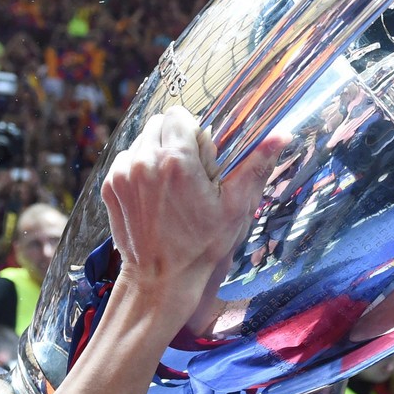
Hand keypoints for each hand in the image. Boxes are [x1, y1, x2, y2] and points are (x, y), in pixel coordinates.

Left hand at [101, 107, 286, 289]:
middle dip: (175, 139)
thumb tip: (282, 135)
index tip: (201, 158)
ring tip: (170, 187)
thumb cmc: (202, 246)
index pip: (179, 114)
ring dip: (156, 153)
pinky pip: (126, 161)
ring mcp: (123, 174)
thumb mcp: (236, 207)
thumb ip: (256, 166)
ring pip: (141, 141)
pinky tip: (154, 197)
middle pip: (158, 123)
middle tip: (189, 173)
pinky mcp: (111, 187)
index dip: (194, 132)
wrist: (161, 279)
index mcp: (177, 160)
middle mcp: (145, 161)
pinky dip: (139, 170)